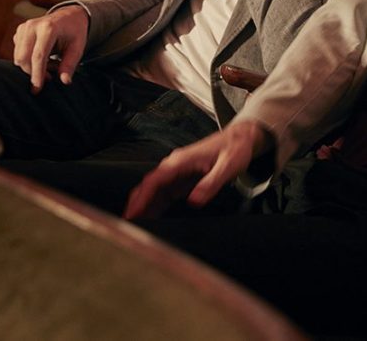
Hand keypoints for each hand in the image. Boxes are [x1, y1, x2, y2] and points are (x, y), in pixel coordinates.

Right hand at [10, 4, 88, 92]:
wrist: (68, 16)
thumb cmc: (74, 32)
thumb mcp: (78, 48)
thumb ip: (70, 64)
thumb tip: (65, 81)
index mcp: (49, 27)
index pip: (38, 55)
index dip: (37, 74)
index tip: (37, 88)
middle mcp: (33, 26)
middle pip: (24, 57)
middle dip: (33, 72)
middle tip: (51, 76)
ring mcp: (24, 27)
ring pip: (19, 57)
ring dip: (32, 67)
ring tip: (50, 64)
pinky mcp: (19, 31)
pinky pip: (18, 53)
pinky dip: (28, 60)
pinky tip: (43, 57)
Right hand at [123, 120, 268, 219]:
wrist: (239, 139)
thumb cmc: (234, 150)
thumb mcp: (227, 167)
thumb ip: (210, 184)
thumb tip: (194, 202)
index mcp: (181, 161)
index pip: (155, 180)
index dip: (142, 197)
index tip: (132, 213)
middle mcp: (174, 166)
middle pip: (149, 185)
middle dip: (136, 204)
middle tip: (127, 225)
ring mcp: (177, 173)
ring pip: (154, 191)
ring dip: (144, 207)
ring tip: (135, 227)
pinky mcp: (181, 179)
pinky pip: (164, 194)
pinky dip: (155, 206)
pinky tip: (150, 218)